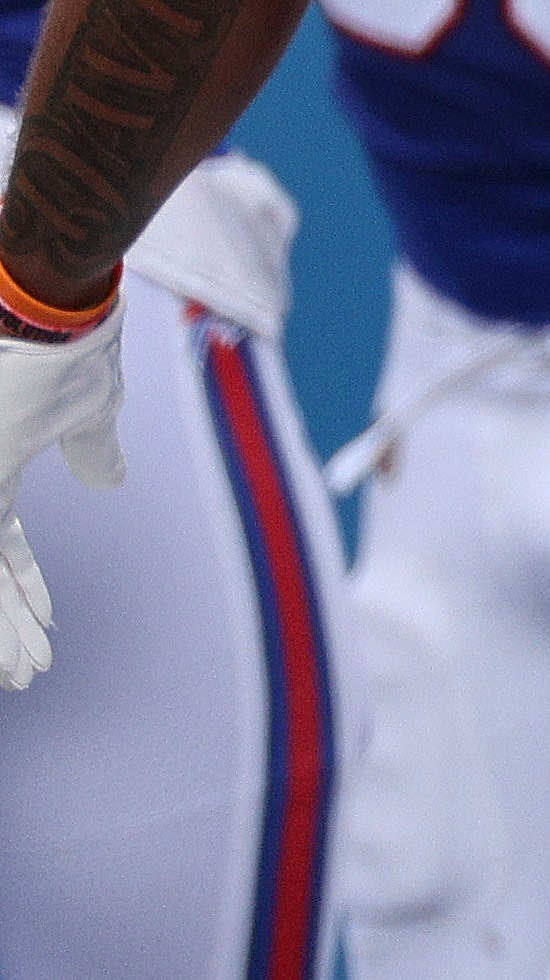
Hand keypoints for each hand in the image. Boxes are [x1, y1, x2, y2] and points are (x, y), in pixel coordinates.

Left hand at [0, 307, 127, 690]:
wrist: (40, 302)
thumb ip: (93, 450)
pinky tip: (6, 648)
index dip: (22, 591)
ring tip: (16, 677)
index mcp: (1, 464)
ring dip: (3, 632)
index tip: (43, 629)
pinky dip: (3, 608)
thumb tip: (108, 481)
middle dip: (8, 629)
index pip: (4, 547)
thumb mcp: (89, 407)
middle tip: (22, 677)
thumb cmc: (70, 344)